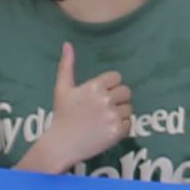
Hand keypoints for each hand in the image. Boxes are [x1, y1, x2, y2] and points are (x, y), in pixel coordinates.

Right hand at [25, 49, 131, 172]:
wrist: (61, 145)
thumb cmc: (61, 116)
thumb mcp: (62, 89)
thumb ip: (66, 66)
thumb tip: (67, 44)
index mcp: (94, 87)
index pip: (116, 77)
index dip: (110, 85)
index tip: (101, 94)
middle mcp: (105, 100)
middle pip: (126, 91)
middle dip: (117, 98)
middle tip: (104, 107)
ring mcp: (112, 116)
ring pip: (129, 108)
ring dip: (120, 113)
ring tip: (105, 119)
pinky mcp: (117, 131)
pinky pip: (129, 123)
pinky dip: (121, 127)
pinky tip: (107, 129)